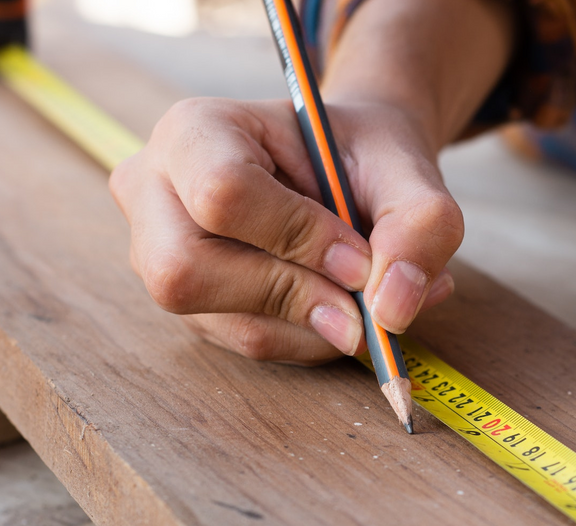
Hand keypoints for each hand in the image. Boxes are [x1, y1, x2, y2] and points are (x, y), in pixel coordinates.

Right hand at [110, 97, 461, 364]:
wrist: (354, 168)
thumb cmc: (366, 157)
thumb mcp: (408, 168)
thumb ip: (420, 224)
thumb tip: (391, 310)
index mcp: (194, 131)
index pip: (222, 194)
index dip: (298, 237)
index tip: (360, 258)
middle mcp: (156, 193)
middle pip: (187, 272)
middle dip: (294, 296)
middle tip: (364, 300)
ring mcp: (158, 255)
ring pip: (226, 322)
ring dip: (317, 326)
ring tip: (372, 298)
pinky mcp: (192, 305)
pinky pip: (249, 344)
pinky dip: (313, 339)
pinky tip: (347, 309)